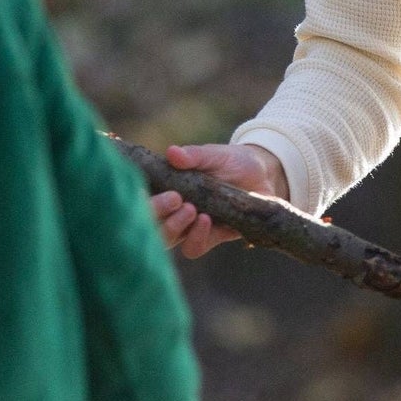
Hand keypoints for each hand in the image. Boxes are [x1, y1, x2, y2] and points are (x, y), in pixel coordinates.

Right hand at [151, 143, 289, 259]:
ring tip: (191, 209)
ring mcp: (191, 226)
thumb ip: (194, 155)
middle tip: (173, 200)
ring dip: (175, 228)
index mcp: (167, 189)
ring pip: (169, 240)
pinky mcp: (212, 236)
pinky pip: (195, 247)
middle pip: (151, 225)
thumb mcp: (213, 155)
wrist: (262, 173)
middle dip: (157, 215)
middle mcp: (174, 211)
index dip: (137, 201)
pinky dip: (197, 237)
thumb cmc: (231, 161)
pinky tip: (206, 220)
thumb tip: (172, 152)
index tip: (142, 190)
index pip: (142, 201)